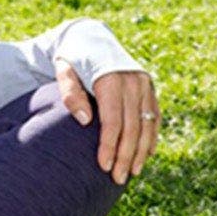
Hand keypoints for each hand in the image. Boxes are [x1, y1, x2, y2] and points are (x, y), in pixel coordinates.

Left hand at [55, 61, 158, 184]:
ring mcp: (144, 83)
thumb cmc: (72, 58)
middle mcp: (133, 80)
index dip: (109, 145)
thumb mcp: (63, 70)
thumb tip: (85, 121)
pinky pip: (154, 115)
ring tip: (133, 172)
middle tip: (117, 178)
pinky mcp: (149, 86)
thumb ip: (70, 93)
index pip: (113, 120)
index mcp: (111, 78)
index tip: (104, 166)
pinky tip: (147, 154)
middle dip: (126, 155)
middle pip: (132, 126)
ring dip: (141, 150)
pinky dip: (152, 135)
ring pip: (147, 124)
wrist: (89, 36)